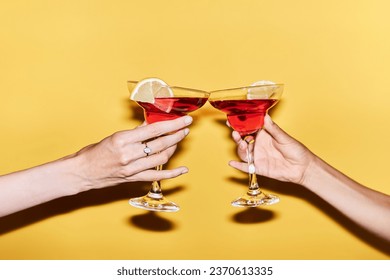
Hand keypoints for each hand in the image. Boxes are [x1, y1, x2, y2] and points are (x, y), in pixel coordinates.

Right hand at [74, 116, 192, 189]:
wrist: (81, 172)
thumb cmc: (94, 153)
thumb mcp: (114, 137)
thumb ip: (135, 132)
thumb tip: (151, 123)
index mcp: (122, 140)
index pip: (154, 130)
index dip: (172, 124)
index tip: (184, 120)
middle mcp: (129, 155)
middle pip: (160, 144)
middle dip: (176, 134)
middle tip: (185, 128)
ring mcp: (132, 169)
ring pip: (161, 158)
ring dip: (174, 148)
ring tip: (179, 139)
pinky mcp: (133, 179)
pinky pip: (157, 176)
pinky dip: (172, 173)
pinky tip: (183, 170)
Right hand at [229, 115, 314, 184]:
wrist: (303, 168)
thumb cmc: (296, 150)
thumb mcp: (284, 138)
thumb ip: (273, 129)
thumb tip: (265, 117)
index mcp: (264, 135)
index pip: (249, 128)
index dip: (240, 124)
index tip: (232, 120)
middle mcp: (258, 145)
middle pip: (243, 140)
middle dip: (237, 136)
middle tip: (235, 133)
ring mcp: (258, 157)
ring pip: (243, 152)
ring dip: (240, 148)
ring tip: (242, 145)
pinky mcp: (259, 168)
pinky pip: (247, 167)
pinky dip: (239, 166)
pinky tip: (232, 163)